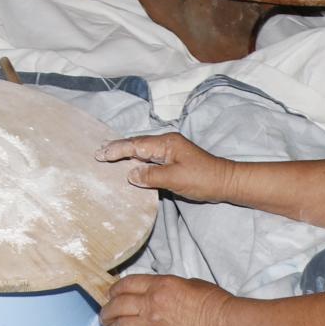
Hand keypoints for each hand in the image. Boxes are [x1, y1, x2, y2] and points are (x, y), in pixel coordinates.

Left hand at [98, 273, 237, 325]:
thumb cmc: (213, 302)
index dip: (115, 290)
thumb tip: (156, 292)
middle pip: (118, 305)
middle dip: (107, 311)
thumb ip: (167, 286)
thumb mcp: (188, 283)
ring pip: (121, 325)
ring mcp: (153, 323)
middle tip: (104, 316)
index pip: (127, 284)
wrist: (225, 324)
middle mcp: (152, 302)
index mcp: (159, 284)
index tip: (111, 296)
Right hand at [99, 132, 237, 203]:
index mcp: (166, 143)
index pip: (136, 145)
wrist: (226, 182)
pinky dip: (135, 158)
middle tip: (98, 152)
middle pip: (136, 144)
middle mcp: (166, 143)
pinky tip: (129, 162)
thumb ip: (152, 175)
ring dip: (124, 152)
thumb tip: (130, 174)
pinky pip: (148, 156)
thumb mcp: (176, 179)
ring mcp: (170, 150)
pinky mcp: (172, 159)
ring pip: (141, 149)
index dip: (117, 149)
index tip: (101, 154)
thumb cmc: (203, 180)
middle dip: (117, 147)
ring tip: (107, 154)